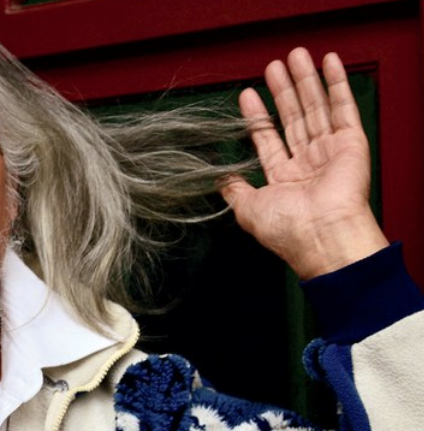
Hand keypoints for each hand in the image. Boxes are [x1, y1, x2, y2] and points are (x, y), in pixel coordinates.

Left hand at [220, 48, 387, 278]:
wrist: (321, 235)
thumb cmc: (285, 228)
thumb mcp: (247, 208)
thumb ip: (233, 189)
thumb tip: (216, 177)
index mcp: (283, 180)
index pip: (268, 140)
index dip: (257, 117)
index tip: (247, 94)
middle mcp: (307, 164)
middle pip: (292, 119)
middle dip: (282, 91)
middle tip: (273, 66)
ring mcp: (329, 152)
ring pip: (315, 108)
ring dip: (305, 81)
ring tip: (294, 56)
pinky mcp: (351, 143)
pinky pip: (344, 108)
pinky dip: (337, 84)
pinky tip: (328, 63)